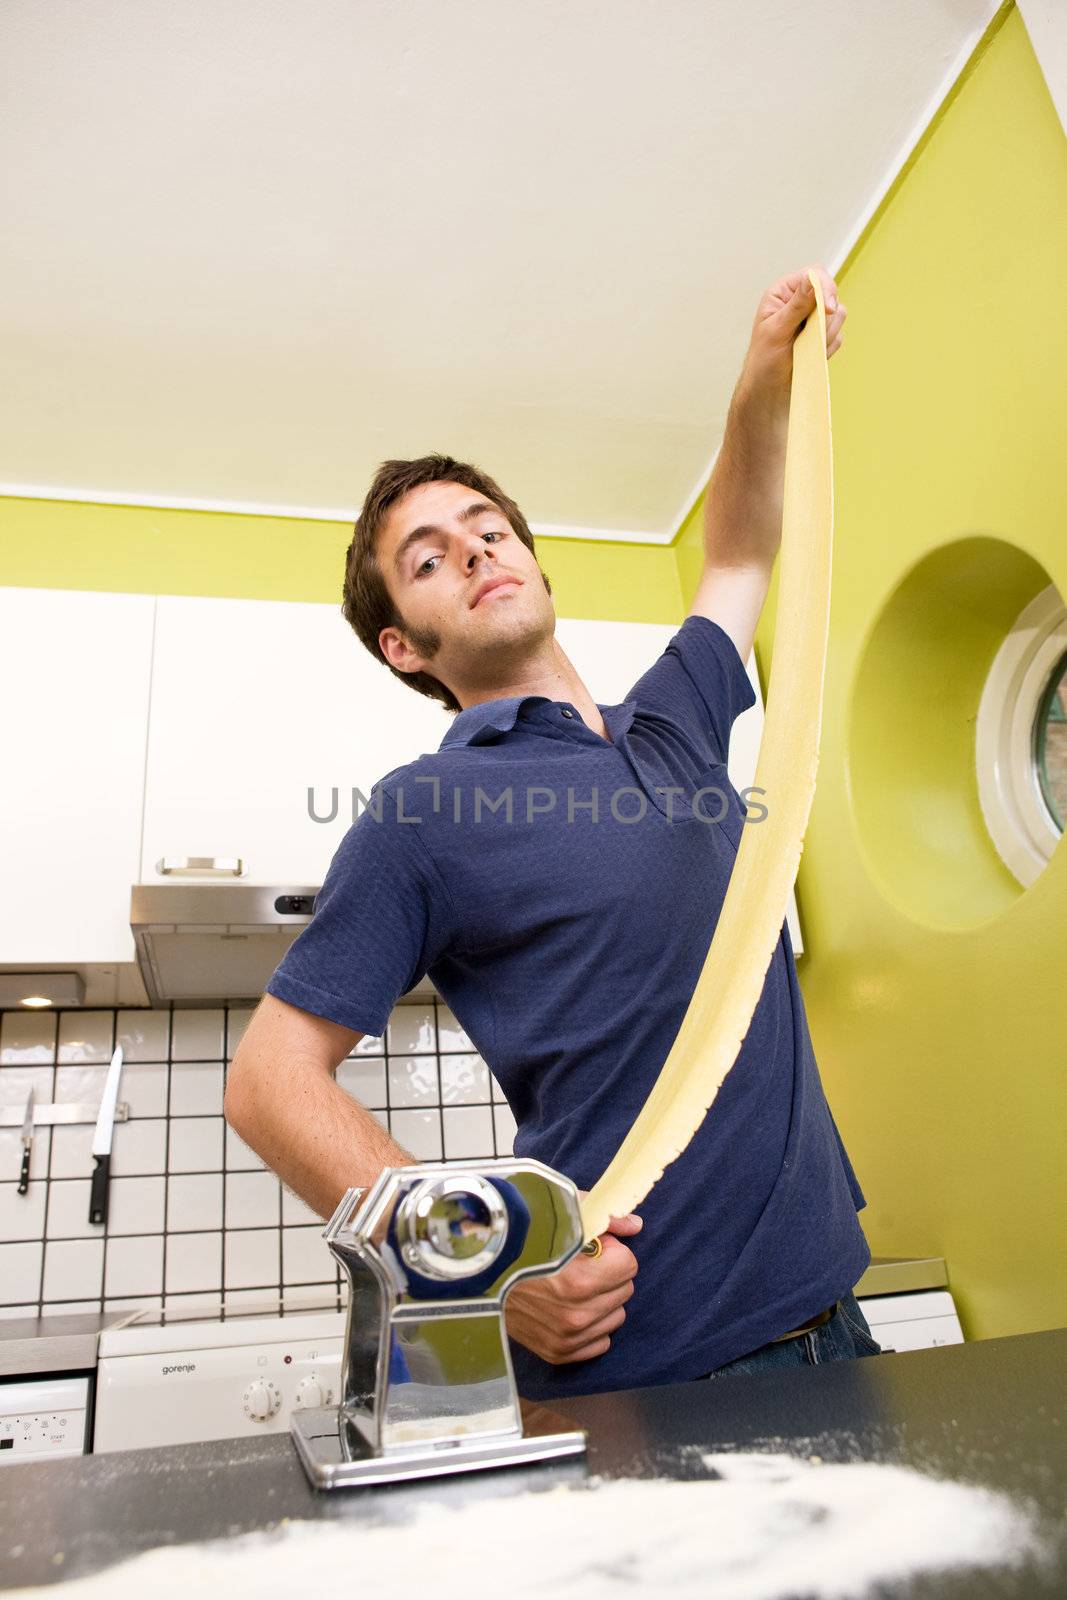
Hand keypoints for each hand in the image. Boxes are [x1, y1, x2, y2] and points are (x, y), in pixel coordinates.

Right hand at [503, 1199, 642, 1364]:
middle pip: (624, 1291)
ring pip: (614, 1317)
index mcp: (579, 1280)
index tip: (590, 1245)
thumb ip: (605, 1218)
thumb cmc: (519, 1236)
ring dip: (601, 1300)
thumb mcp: (561, 1213)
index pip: (628, 1266)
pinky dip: (591, 1326)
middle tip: (578, 1263)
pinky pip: (599, 1343)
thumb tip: (636, 1226)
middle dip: (608, 1274)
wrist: (477, 1269)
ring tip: (569, 1283)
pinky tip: (568, 1307)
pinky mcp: (557, 1353)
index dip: (611, 1250)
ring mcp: (565, 1338)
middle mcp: (575, 1316)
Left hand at [739, 263, 846, 414]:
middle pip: (831, 294)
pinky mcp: (823, 336)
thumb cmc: (764, 361)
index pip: (815, 275)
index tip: (828, 309)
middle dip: (825, 318)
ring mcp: (814, 318)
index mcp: (784, 293)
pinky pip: (839, 335)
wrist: (768, 391)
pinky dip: (828, 348)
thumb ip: (797, 305)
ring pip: (839, 315)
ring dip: (826, 335)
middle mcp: (800, 301)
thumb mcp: (777, 331)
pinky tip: (810, 356)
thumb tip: (812, 279)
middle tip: (809, 337)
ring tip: (804, 349)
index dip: (826, 288)